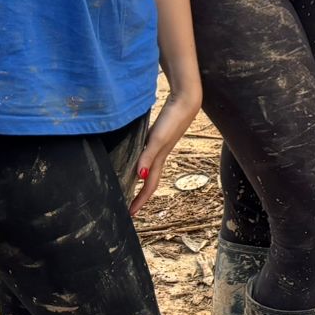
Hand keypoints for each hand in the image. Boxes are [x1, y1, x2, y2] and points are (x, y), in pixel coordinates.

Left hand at [130, 86, 202, 215]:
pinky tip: (137, 158)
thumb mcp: (157, 139)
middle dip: (140, 195)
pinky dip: (142, 163)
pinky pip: (148, 156)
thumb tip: (140, 177)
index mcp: (159, 159)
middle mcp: (160, 155)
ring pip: (149, 169)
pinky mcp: (159, 136)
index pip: (149, 186)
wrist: (186, 100)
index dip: (140, 200)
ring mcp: (160, 146)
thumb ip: (148, 156)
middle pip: (149, 181)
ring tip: (130, 185)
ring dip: (140, 180)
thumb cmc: (173, 119)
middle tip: (129, 205)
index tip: (131, 213)